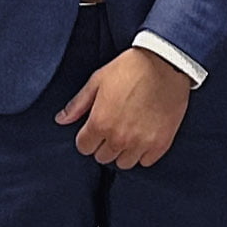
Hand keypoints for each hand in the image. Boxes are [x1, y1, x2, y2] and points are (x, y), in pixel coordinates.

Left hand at [58, 47, 189, 168]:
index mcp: (100, 123)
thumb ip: (78, 104)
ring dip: (123, 151)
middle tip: (113, 127)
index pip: (84, 147)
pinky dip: (143, 152)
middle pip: (102, 157)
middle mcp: (119, 138)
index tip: (95, 127)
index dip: (87, 137)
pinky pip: (145, 161)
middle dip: (104, 144)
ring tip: (128, 133)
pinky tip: (144, 136)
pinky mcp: (160, 144)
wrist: (166, 64)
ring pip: (124, 163)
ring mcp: (141, 143)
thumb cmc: (130, 68)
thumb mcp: (98, 80)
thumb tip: (60, 120)